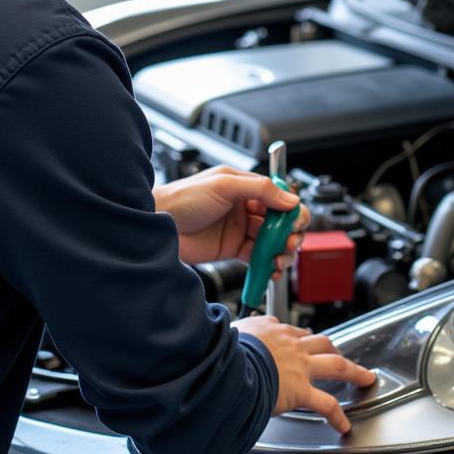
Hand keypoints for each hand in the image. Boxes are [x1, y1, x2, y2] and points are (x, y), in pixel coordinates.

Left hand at [155, 166, 309, 274]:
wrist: (159, 224)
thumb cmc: (182, 197)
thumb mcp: (224, 184)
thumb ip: (259, 189)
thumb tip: (288, 198)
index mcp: (245, 187)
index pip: (279, 196)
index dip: (291, 209)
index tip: (295, 220)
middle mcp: (245, 207)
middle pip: (279, 221)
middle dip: (290, 232)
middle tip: (289, 242)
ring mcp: (240, 230)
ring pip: (271, 241)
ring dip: (281, 251)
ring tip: (280, 258)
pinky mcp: (233, 249)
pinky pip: (257, 258)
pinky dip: (268, 265)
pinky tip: (271, 269)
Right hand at [233, 315, 375, 433]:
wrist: (231, 360)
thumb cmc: (225, 348)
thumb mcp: (232, 331)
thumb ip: (240, 332)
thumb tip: (231, 335)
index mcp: (273, 331)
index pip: (293, 332)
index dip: (300, 337)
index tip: (302, 340)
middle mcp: (292, 345)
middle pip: (321, 342)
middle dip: (333, 348)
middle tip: (340, 354)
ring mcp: (300, 367)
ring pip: (336, 365)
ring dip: (354, 371)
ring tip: (365, 377)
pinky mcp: (301, 390)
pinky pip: (326, 404)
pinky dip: (337, 416)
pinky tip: (344, 425)